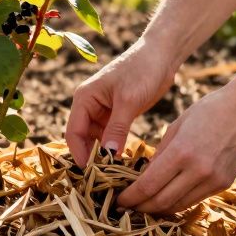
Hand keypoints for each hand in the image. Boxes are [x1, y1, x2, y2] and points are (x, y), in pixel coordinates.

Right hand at [64, 37, 177, 166]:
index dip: (80, 155)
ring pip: (97, 140)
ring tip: (115, 175)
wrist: (162, 55)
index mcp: (84, 98)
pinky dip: (115, 148)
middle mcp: (89, 105)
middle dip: (91, 158)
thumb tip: (107, 156)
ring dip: (104, 155)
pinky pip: (111, 136)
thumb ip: (117, 128)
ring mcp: (103, 110)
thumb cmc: (142, 70)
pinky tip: (125, 162)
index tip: (92, 175)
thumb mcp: (129, 101)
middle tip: (104, 181)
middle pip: (83, 139)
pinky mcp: (117, 114)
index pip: (73, 133)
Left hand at [117, 81, 235, 213]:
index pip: (148, 185)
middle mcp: (198, 171)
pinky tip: (166, 200)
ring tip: (144, 207)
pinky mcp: (224, 184)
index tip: (119, 201)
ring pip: (178, 205)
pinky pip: (194, 200)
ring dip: (158, 209)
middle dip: (141, 207)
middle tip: (126, 208)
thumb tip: (143, 177)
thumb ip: (160, 154)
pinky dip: (177, 203)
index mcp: (182, 152)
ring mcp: (213, 180)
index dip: (130, 197)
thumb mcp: (177, 126)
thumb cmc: (208, 110)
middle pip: (161, 201)